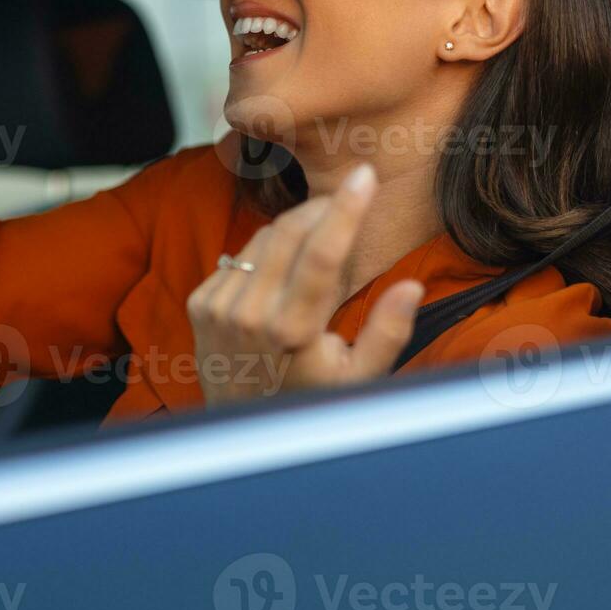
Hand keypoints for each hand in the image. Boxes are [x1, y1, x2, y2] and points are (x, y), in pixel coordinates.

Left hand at [185, 163, 425, 405]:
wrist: (240, 434)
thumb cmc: (309, 405)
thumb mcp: (358, 382)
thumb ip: (387, 334)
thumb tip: (410, 287)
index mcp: (292, 331)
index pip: (321, 253)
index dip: (346, 209)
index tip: (364, 175)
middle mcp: (249, 314)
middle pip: (290, 232)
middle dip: (323, 206)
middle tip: (349, 197)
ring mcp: (219, 306)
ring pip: (263, 238)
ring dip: (296, 227)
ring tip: (321, 241)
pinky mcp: (200, 303)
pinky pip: (239, 256)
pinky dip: (266, 253)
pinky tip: (283, 275)